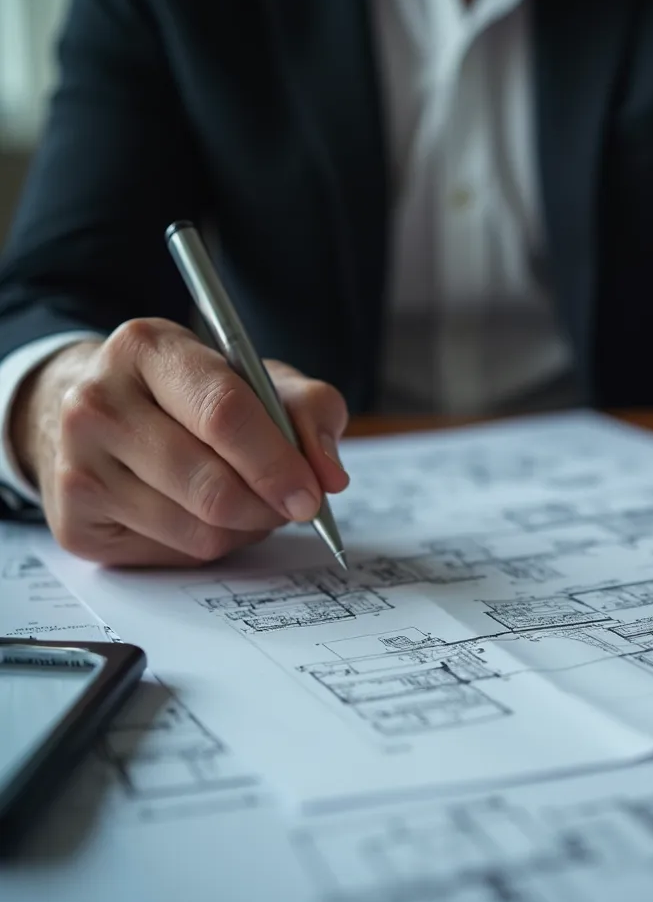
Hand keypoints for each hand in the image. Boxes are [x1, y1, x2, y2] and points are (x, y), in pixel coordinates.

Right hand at [11, 318, 349, 566]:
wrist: (102, 413)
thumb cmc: (193, 394)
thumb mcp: (259, 378)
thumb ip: (310, 410)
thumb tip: (330, 475)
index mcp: (147, 348)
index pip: (223, 413)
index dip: (277, 462)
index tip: (313, 495)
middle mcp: (96, 403)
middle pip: (211, 485)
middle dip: (269, 507)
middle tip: (294, 506)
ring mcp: (76, 466)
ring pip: (197, 529)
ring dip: (244, 528)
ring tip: (248, 501)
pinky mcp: (73, 522)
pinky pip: (172, 553)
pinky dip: (209, 543)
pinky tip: (203, 513)